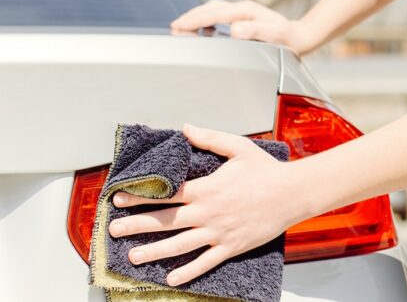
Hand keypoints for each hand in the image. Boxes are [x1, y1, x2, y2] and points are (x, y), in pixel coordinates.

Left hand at [107, 124, 301, 286]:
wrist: (292, 194)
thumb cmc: (266, 171)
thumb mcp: (238, 148)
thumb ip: (209, 138)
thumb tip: (185, 128)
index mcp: (208, 187)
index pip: (167, 192)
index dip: (141, 196)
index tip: (120, 199)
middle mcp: (209, 212)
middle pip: (166, 220)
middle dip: (137, 225)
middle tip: (113, 231)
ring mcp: (219, 232)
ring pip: (180, 245)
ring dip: (154, 251)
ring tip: (133, 257)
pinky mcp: (231, 246)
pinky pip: (205, 262)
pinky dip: (188, 272)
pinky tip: (171, 278)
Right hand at [170, 0, 315, 55]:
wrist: (298, 36)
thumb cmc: (287, 38)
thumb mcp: (274, 35)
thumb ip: (255, 31)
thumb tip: (233, 30)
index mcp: (246, 11)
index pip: (214, 14)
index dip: (195, 20)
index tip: (179, 26)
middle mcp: (241, 8)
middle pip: (209, 8)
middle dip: (190, 17)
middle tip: (173, 26)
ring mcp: (240, 11)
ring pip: (212, 9)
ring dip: (196, 16)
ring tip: (181, 26)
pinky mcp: (241, 17)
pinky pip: (217, 15)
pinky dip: (204, 18)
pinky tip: (199, 28)